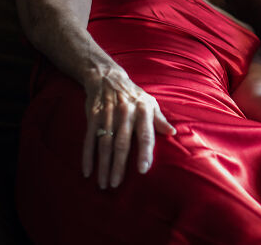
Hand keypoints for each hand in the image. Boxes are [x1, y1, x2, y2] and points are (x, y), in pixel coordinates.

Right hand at [81, 64, 175, 188]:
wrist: (107, 77)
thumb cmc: (133, 94)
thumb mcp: (150, 102)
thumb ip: (160, 119)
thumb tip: (173, 132)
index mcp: (142, 110)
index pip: (145, 135)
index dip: (144, 152)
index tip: (143, 170)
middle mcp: (125, 113)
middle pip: (122, 143)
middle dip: (118, 165)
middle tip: (116, 184)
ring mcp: (107, 115)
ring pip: (105, 144)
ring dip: (103, 165)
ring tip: (103, 183)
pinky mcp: (93, 116)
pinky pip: (89, 139)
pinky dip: (87, 155)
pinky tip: (87, 171)